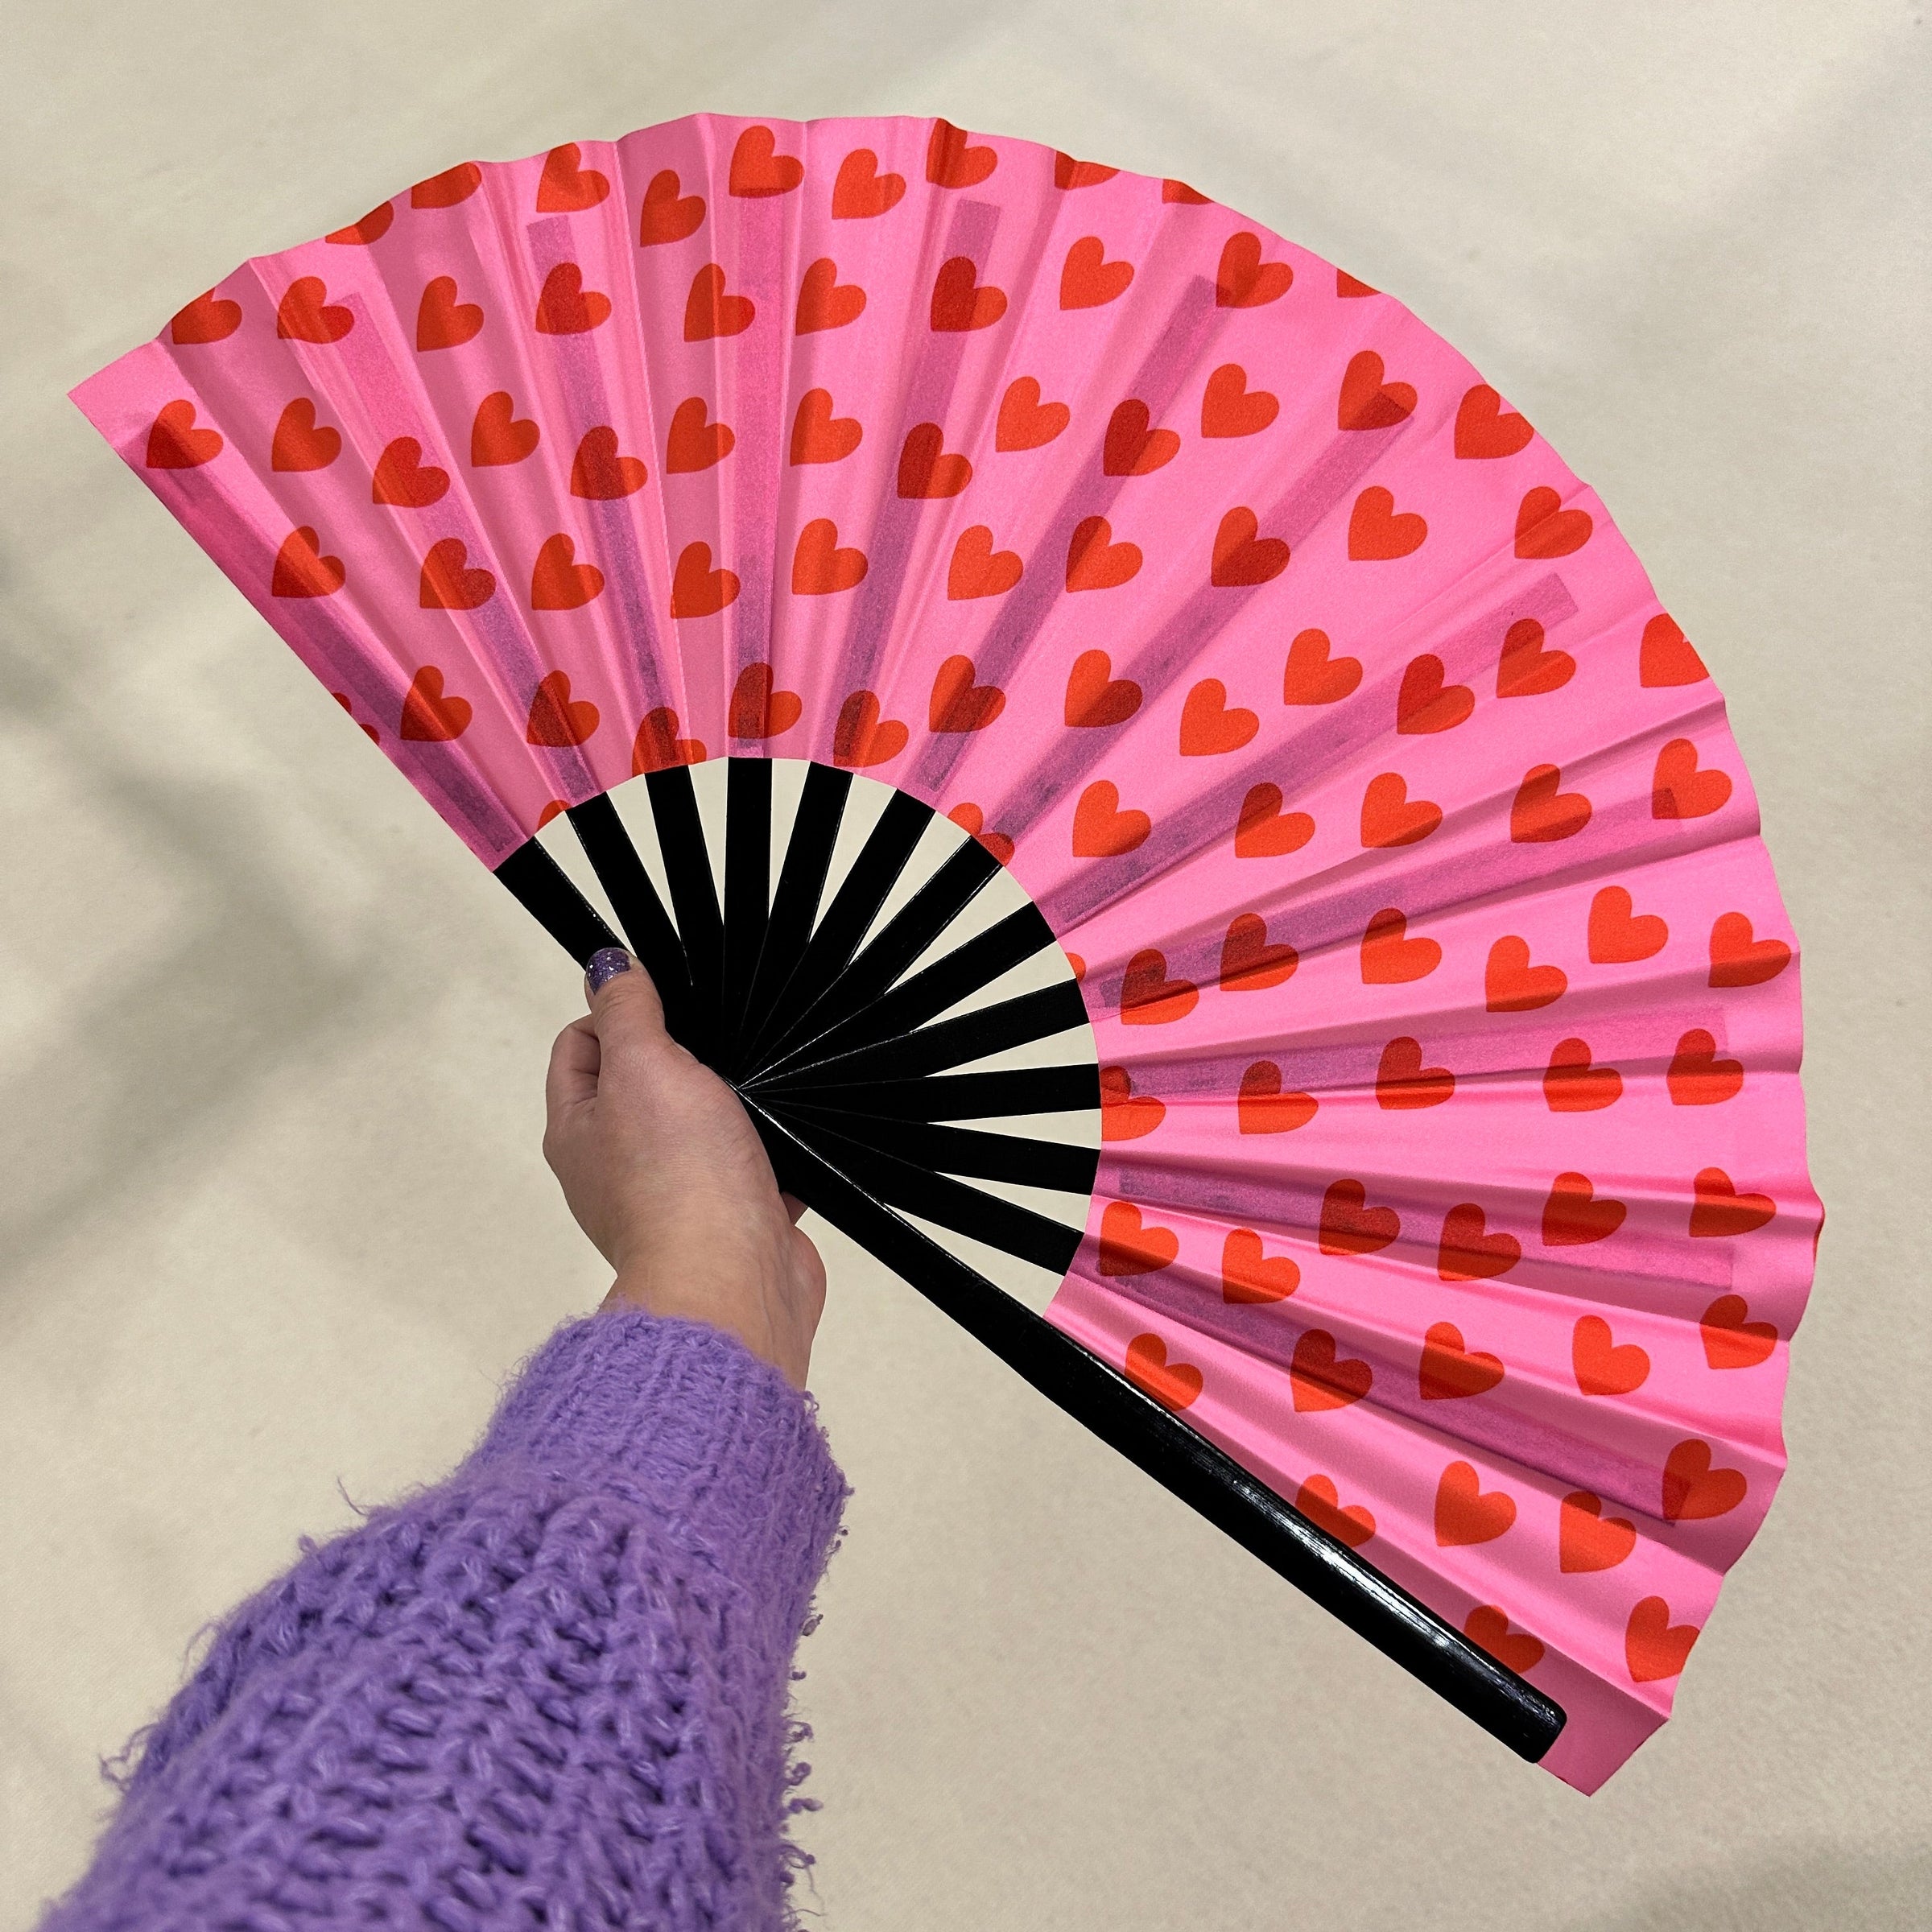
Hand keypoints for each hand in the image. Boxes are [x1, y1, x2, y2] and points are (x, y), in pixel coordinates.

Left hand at [543, 950, 826, 1386]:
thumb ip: (626, 1012)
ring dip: (734, 1116)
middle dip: (686, 1065)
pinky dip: (771, 1164)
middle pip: (645, 1086)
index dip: (618, 1014)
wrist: (733, 1281)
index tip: (660, 1005)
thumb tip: (608, 968)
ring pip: (703, 1130)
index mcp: (577, 1130)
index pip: (580, 1046)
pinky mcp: (726, 1223)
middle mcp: (615, 1167)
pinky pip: (751, 1176)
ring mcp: (672, 1197)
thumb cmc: (679, 1188)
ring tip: (746, 1111)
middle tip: (709, 1059)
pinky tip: (780, 1158)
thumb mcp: (644, 1067)